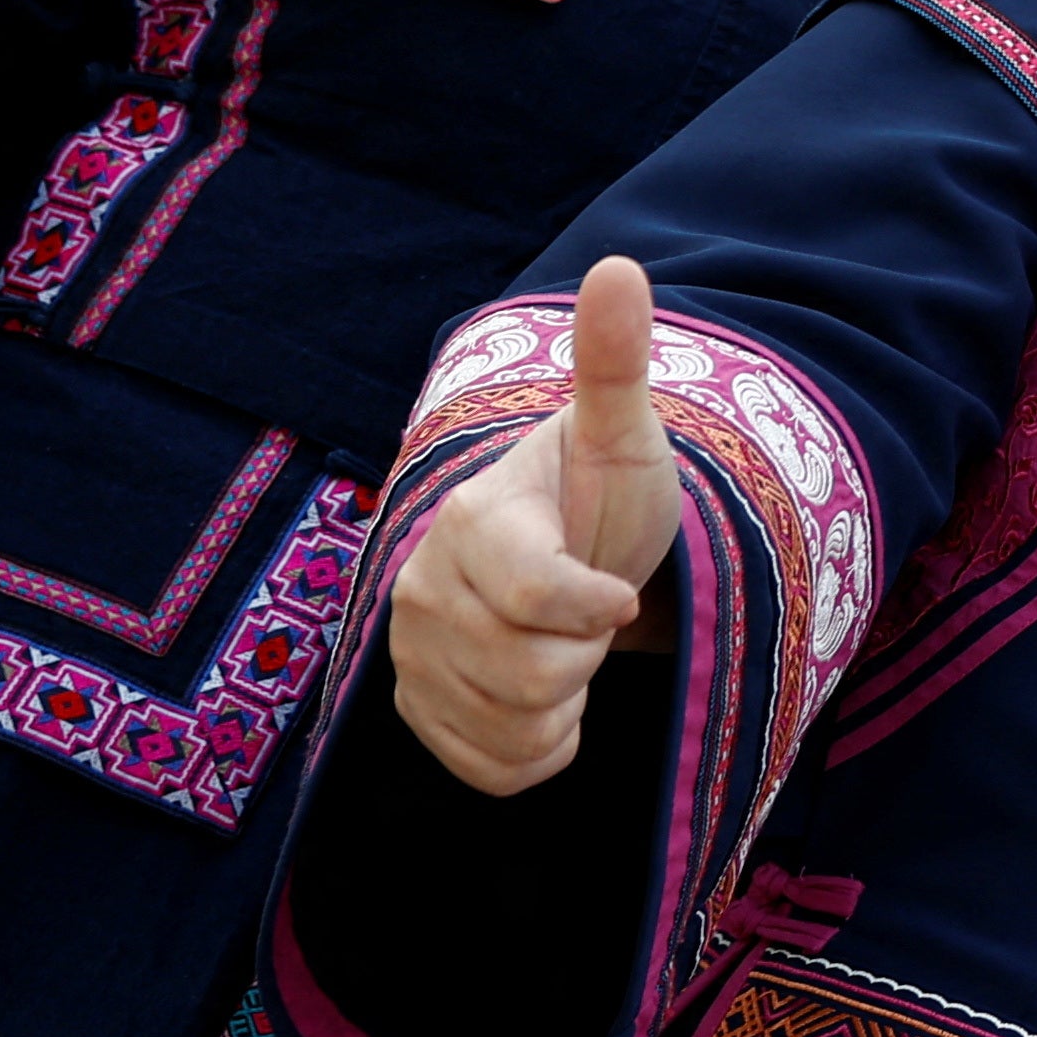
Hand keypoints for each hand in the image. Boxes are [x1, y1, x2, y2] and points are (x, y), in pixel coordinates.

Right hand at [388, 258, 685, 795]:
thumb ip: (615, 364)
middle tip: (589, 612)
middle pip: (534, 671)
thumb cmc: (603, 495)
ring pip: (517, 725)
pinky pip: (498, 769)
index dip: (599, 606)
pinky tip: (548, 697)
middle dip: (588, 652)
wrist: (569, 557)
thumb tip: (619, 267)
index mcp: (474, 524)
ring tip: (567, 648)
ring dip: (569, 701)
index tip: (622, 588)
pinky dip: (543, 748)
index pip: (541, 599)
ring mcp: (413, 658)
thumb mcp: (623, 433)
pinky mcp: (421, 714)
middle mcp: (422, 589)